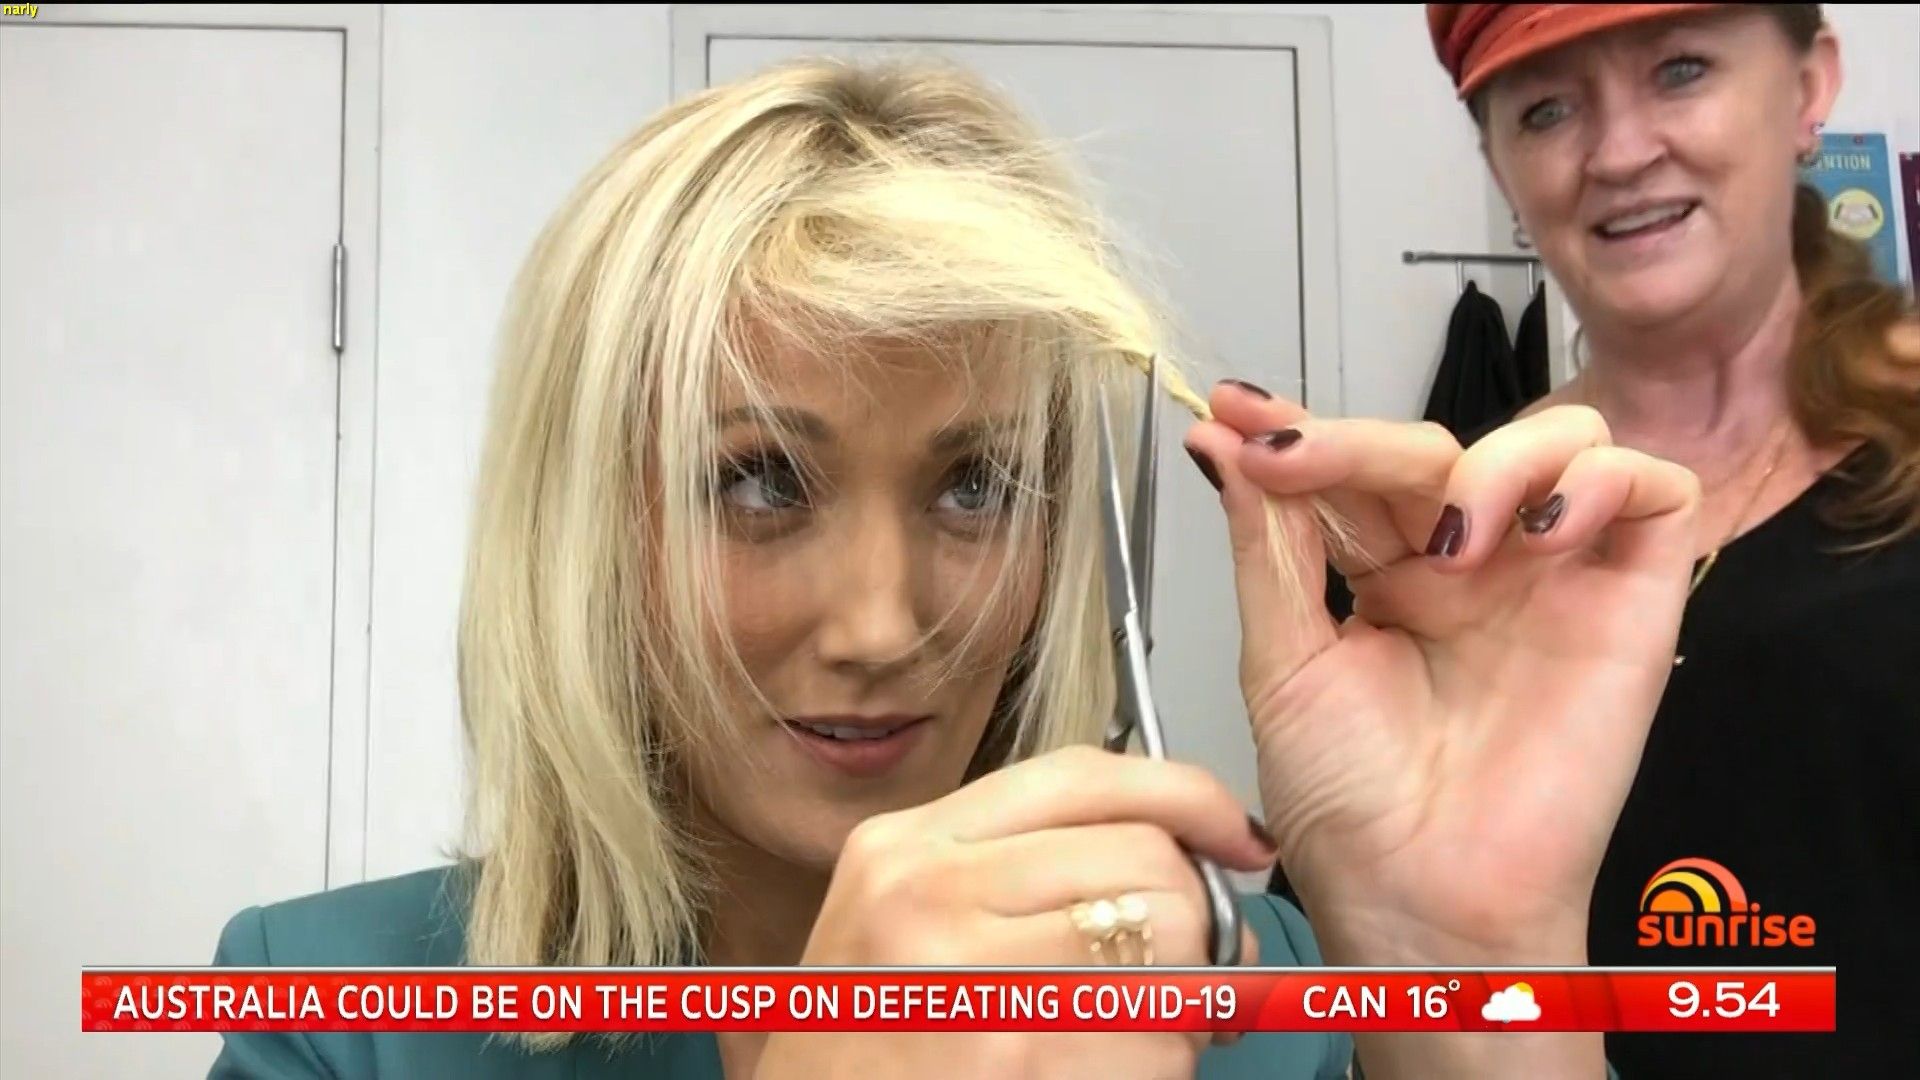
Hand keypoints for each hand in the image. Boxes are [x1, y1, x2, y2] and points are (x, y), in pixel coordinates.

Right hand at [756, 747, 1271, 1079]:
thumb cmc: (866, 1046)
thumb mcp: (906, 920)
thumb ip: (1020, 871)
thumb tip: (1186, 860)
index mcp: (908, 846)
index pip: (1081, 775)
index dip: (1185, 795)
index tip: (1233, 835)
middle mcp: (930, 895)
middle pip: (1145, 859)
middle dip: (1193, 920)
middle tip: (1185, 972)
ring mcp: (972, 979)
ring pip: (1170, 950)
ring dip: (1184, 1004)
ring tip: (1137, 1034)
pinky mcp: (1016, 1056)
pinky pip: (1158, 1043)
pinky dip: (1164, 1065)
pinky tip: (1109, 1074)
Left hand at [1186, 390, 1698, 1075]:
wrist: (1425, 899)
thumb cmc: (1350, 808)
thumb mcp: (1283, 664)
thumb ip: (1270, 548)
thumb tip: (1224, 447)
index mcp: (1383, 576)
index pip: (1356, 471)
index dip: (1301, 431)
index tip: (1234, 410)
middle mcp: (1471, 564)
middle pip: (1438, 446)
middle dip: (1362, 442)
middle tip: (1298, 459)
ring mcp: (1552, 575)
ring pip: (1556, 438)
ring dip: (1493, 459)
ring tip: (1451, 540)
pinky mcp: (1633, 598)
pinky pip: (1651, 488)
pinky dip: (1597, 479)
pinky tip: (1538, 532)